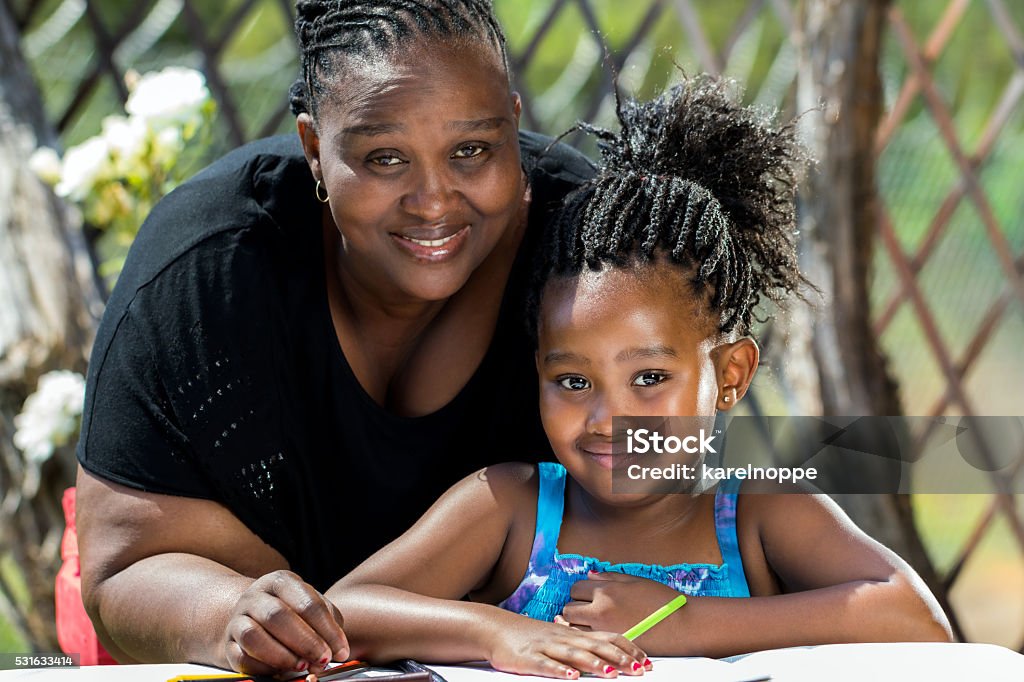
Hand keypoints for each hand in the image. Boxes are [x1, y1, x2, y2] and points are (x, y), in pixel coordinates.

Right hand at [222, 570, 348, 675]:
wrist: (252, 616)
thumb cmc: (291, 612)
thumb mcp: (311, 606)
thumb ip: (328, 624)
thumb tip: (337, 650)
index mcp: (281, 582)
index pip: (307, 603)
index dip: (327, 629)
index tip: (340, 651)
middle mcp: (255, 596)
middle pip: (278, 616)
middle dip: (305, 642)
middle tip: (323, 660)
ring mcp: (238, 619)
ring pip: (253, 636)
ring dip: (281, 655)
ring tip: (301, 666)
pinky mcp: (228, 644)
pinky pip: (241, 657)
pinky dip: (262, 667)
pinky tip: (280, 671)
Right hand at [486, 615, 648, 678]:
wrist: (496, 628)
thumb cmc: (530, 636)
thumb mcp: (559, 637)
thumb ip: (581, 644)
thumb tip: (609, 654)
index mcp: (573, 633)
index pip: (606, 637)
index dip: (628, 649)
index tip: (647, 661)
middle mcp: (564, 637)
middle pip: (595, 645)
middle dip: (619, 658)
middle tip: (639, 669)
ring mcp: (547, 646)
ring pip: (573, 653)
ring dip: (594, 663)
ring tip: (611, 673)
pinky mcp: (529, 658)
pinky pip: (546, 664)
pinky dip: (559, 671)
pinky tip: (571, 677)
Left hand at [562, 572, 682, 635]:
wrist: (683, 625)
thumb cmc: (662, 600)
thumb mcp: (635, 581)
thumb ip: (609, 577)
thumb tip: (589, 576)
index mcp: (606, 592)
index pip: (576, 588)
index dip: (581, 590)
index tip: (588, 594)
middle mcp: (600, 612)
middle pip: (568, 610)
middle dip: (574, 607)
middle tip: (586, 609)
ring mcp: (603, 632)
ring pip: (573, 629)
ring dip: (577, 624)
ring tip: (589, 623)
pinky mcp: (610, 649)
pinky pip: (587, 643)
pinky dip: (586, 639)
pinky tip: (595, 635)